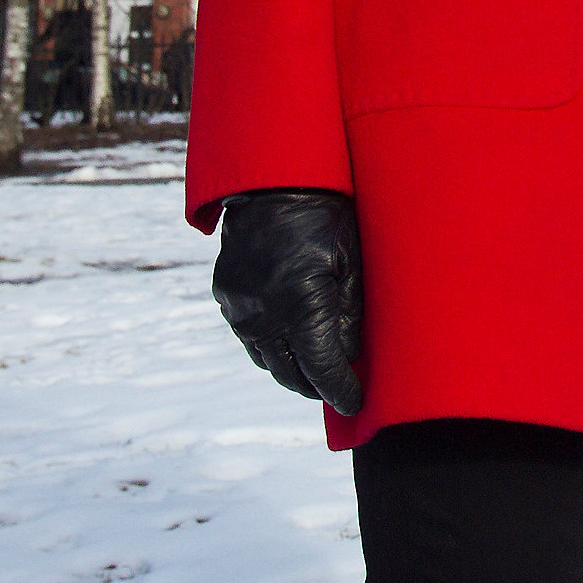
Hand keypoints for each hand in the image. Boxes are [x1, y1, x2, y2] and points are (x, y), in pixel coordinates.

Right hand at [213, 188, 364, 415]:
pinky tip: (290, 343)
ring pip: (267, 359)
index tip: (355, 403)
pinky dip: (271, 346)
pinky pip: (250, 336)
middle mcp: (262, 312)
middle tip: (340, 391)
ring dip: (291, 370)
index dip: (340, 390)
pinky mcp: (227, 295)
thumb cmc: (326, 213)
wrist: (273, 179)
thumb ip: (349, 314)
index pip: (321, 367)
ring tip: (316, 372)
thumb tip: (349, 356)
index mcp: (299, 303)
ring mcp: (239, 306)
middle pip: (290, 372)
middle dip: (316, 386)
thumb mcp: (352, 261)